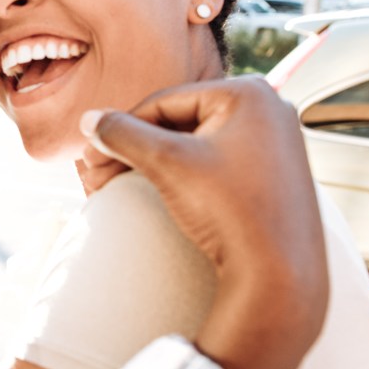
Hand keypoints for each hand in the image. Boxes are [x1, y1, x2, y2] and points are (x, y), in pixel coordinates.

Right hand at [79, 75, 328, 368]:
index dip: (121, 128)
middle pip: (182, 120)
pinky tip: (162, 190)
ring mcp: (278, 142)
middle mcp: (271, 108)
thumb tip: (89, 120)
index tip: (90, 156)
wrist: (278, 276)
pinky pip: (220, 161)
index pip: (165, 102)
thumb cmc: (229, 210)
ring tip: (123, 183)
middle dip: (137, 146)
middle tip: (100, 171)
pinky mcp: (278, 174)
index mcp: (250, 92)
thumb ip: (123, 134)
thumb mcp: (167, 163)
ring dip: (157, 160)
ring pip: (199, 142)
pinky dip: (187, 173)